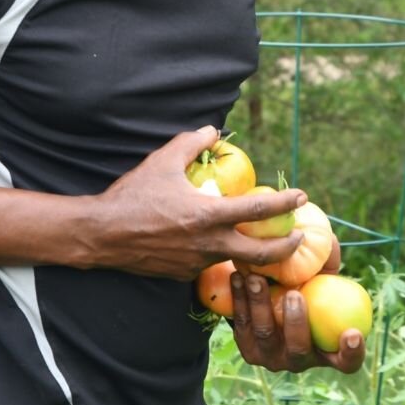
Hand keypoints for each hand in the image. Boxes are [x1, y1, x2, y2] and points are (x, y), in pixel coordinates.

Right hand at [86, 126, 310, 278]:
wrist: (103, 234)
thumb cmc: (134, 195)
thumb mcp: (163, 160)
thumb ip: (192, 143)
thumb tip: (213, 130)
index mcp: (209, 215)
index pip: (258, 210)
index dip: (285, 203)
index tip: (301, 196)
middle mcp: (210, 244)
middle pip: (263, 254)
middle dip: (287, 247)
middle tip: (298, 236)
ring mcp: (197, 263)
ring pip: (235, 261)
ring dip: (253, 253)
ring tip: (260, 241)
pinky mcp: (184, 275)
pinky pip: (208, 264)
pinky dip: (217, 254)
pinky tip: (211, 244)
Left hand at [229, 270, 365, 374]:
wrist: (265, 294)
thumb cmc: (302, 284)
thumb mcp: (316, 274)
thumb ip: (325, 262)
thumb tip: (328, 241)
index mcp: (329, 349)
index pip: (348, 362)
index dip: (352, 353)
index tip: (352, 334)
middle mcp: (302, 359)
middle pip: (299, 350)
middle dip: (296, 323)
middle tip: (294, 294)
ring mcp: (273, 357)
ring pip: (266, 336)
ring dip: (261, 306)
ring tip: (256, 279)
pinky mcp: (249, 349)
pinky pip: (242, 325)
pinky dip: (240, 300)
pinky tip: (238, 278)